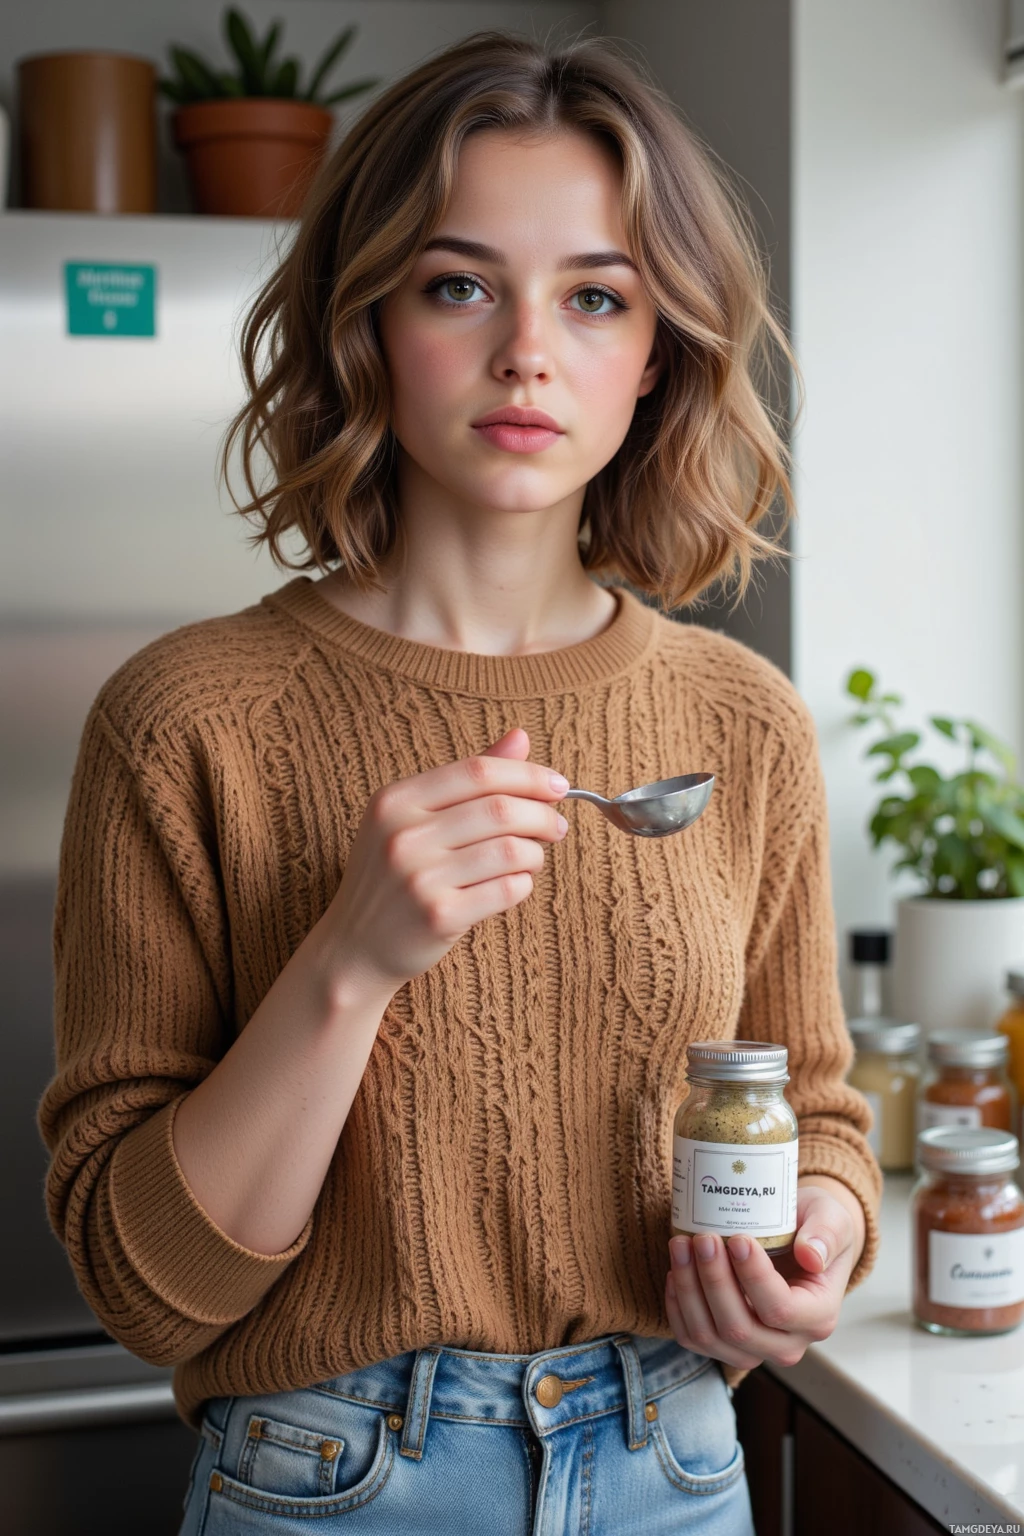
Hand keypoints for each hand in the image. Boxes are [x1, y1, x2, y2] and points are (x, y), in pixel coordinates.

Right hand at [322, 726, 568, 999]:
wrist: (354, 947)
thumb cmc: (392, 877)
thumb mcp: (413, 819)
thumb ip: (466, 779)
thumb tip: (521, 737)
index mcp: (395, 800)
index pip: (477, 771)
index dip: (528, 775)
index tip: (558, 786)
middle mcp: (402, 834)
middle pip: (499, 809)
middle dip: (542, 815)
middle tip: (556, 826)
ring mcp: (418, 877)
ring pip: (510, 850)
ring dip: (534, 853)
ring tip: (532, 858)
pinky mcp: (438, 915)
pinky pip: (506, 889)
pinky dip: (523, 884)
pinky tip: (515, 885)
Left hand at [664, 1184, 859, 1371]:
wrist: (799, 1242)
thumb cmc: (815, 1227)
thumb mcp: (831, 1218)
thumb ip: (825, 1233)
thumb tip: (812, 1256)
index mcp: (818, 1316)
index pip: (780, 1309)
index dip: (753, 1277)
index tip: (738, 1239)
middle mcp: (788, 1344)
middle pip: (740, 1328)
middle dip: (715, 1281)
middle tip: (704, 1238)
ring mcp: (755, 1349)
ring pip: (711, 1336)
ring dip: (690, 1291)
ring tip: (682, 1245)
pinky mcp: (726, 1345)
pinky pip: (693, 1338)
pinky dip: (678, 1305)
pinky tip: (676, 1270)